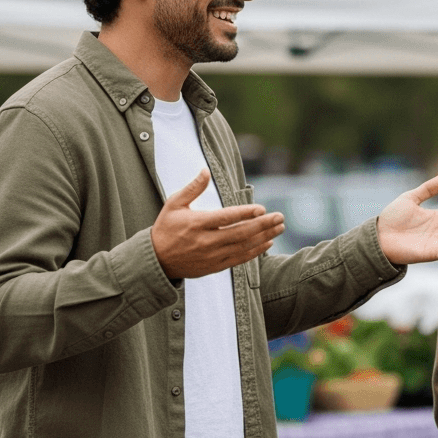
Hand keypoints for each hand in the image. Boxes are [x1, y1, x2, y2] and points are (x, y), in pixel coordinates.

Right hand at [152, 170, 283, 279]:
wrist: (157, 261)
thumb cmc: (166, 228)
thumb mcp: (174, 204)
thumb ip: (192, 188)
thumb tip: (205, 170)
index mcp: (196, 224)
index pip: (225, 218)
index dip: (245, 213)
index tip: (262, 208)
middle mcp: (206, 241)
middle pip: (240, 233)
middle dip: (263, 225)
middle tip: (280, 217)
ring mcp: (212, 256)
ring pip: (243, 246)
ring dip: (264, 237)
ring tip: (279, 227)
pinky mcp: (215, 266)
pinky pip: (240, 259)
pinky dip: (256, 251)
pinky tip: (268, 242)